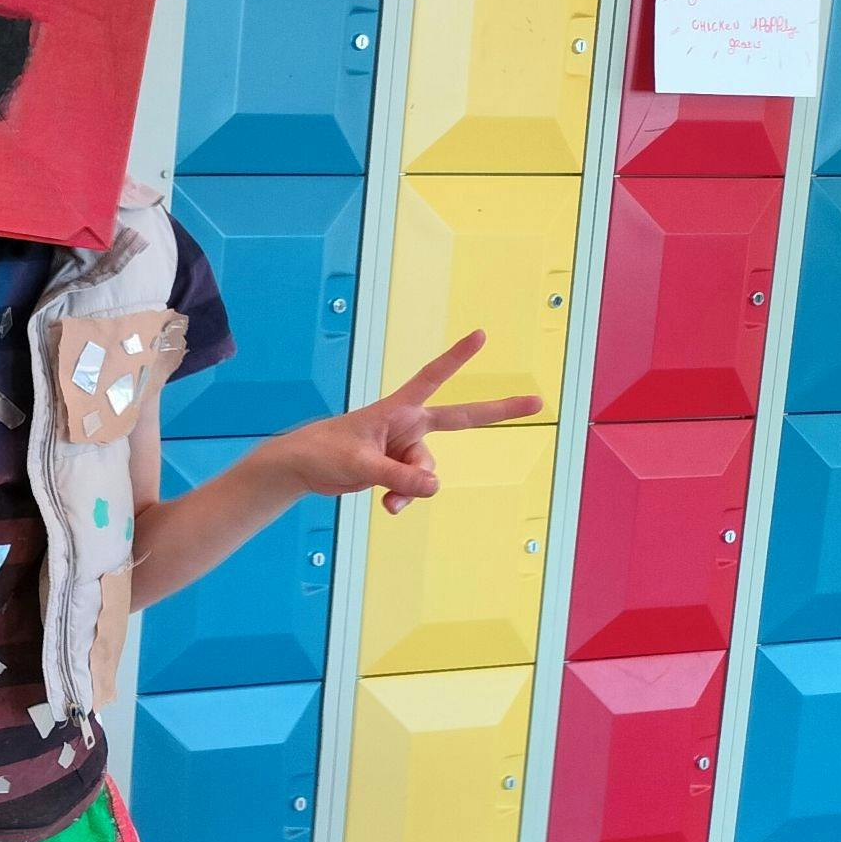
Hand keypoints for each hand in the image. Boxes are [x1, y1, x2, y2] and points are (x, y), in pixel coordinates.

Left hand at [269, 331, 541, 514]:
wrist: (302, 468)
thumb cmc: (324, 452)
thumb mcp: (361, 464)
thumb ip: (399, 476)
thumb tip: (434, 486)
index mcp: (397, 410)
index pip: (433, 377)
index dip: (457, 358)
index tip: (481, 335)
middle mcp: (407, 425)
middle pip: (460, 419)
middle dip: (499, 412)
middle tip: (538, 401)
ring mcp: (404, 447)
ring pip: (427, 472)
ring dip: (411, 487)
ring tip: (385, 494)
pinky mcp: (397, 468)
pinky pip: (415, 487)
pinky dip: (404, 498)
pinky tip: (387, 506)